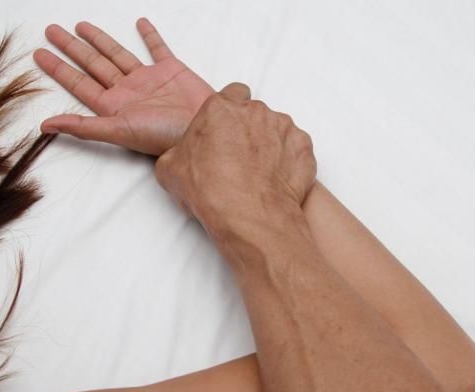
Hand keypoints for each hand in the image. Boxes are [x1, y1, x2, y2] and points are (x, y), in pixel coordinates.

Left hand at [34, 18, 212, 154]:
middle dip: (72, 48)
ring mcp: (149, 80)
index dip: (58, 68)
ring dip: (100, 40)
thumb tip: (45, 125)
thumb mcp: (119, 132)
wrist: (203, 128)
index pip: (78, 83)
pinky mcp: (172, 71)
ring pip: (118, 54)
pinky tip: (141, 24)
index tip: (39, 54)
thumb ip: (83, 127)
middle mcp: (128, 91)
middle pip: (93, 64)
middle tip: (52, 32)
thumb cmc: (165, 136)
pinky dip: (150, 36)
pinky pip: (158, 49)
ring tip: (81, 26)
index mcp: (114, 106)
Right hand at [154, 83, 315, 237]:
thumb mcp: (170, 170)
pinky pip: (296, 148)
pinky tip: (278, 179)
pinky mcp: (303, 146)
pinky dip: (290, 160)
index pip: (231, 94)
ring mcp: (283, 127)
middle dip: (250, 130)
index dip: (230, 112)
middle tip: (241, 157)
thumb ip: (179, 152)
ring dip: (271, 144)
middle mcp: (255, 111)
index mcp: (221, 108)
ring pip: (277, 129)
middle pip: (255, 113)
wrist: (249, 215)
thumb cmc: (210, 191)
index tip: (227, 129)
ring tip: (260, 172)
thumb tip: (181, 157)